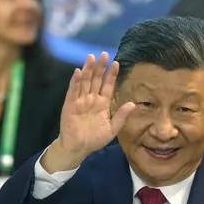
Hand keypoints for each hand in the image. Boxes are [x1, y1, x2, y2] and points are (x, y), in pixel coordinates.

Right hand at [42, 52, 134, 171]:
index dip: (111, 75)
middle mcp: (91, 99)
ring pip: (85, 82)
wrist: (79, 148)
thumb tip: (133, 104)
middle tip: (104, 54)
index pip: (107, 85)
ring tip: (92, 57)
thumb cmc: (95, 139)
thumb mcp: (112, 129)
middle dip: (100, 67)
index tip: (116, 63)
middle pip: (96, 80)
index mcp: (102, 103)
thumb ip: (121, 116)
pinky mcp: (70, 105)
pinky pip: (73, 91)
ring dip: (88, 70)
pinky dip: (75, 81)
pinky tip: (79, 71)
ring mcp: (80, 101)